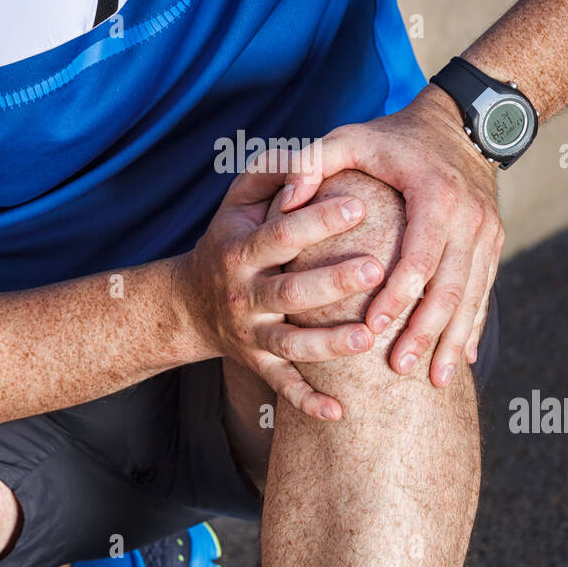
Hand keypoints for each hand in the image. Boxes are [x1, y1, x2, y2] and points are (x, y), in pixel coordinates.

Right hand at [177, 154, 384, 420]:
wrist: (190, 303)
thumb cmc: (231, 237)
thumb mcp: (238, 199)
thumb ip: (272, 171)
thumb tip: (309, 154)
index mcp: (240, 250)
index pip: (280, 234)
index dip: (317, 220)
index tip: (360, 204)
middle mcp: (243, 295)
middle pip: (288, 291)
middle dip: (332, 281)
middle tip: (377, 267)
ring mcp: (250, 334)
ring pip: (289, 344)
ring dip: (328, 345)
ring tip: (368, 337)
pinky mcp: (259, 365)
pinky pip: (283, 387)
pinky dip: (308, 402)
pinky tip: (339, 412)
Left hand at [277, 85, 504, 387]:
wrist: (462, 121)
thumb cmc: (395, 135)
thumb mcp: (350, 137)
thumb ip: (311, 163)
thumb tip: (283, 202)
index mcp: (435, 195)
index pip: (417, 256)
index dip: (396, 296)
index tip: (373, 328)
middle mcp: (469, 217)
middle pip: (450, 287)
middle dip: (427, 332)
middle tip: (401, 369)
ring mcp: (488, 232)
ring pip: (473, 297)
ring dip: (453, 340)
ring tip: (435, 382)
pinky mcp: (494, 242)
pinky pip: (485, 291)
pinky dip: (473, 326)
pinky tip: (460, 359)